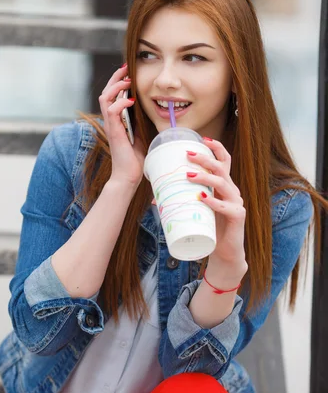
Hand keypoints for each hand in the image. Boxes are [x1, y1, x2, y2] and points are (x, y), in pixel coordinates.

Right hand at [98, 64, 144, 188]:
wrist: (129, 177)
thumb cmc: (136, 159)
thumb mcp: (143, 135)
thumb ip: (144, 122)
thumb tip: (156, 110)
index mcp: (116, 120)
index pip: (113, 95)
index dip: (119, 81)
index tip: (129, 71)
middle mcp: (110, 121)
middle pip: (106, 91)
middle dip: (116, 77)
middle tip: (126, 67)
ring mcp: (110, 126)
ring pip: (105, 97)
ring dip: (116, 86)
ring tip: (127, 81)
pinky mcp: (113, 132)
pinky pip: (111, 111)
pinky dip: (120, 103)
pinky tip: (131, 101)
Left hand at [186, 137, 246, 273]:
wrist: (225, 253)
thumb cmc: (210, 229)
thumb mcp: (196, 211)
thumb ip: (182, 202)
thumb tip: (154, 199)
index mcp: (224, 186)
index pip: (224, 161)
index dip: (216, 148)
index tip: (203, 139)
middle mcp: (232, 191)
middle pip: (221, 168)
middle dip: (205, 158)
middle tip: (187, 155)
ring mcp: (236, 203)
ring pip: (223, 183)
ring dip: (205, 177)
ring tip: (188, 176)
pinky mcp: (238, 216)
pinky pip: (226, 207)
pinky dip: (214, 201)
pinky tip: (203, 198)